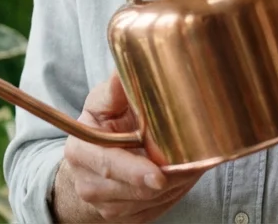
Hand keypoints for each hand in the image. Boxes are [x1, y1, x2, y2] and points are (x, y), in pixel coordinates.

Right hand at [51, 74, 202, 221]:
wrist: (90, 162)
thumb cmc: (101, 126)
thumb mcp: (102, 103)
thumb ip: (114, 89)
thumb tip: (124, 68)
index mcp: (81, 151)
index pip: (110, 165)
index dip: (135, 172)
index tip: (159, 175)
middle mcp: (88, 184)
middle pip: (135, 189)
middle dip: (169, 178)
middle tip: (196, 164)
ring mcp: (105, 206)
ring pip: (150, 202)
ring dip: (176, 186)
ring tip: (193, 163)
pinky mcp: (123, 219)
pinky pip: (155, 210)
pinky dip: (174, 195)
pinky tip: (182, 176)